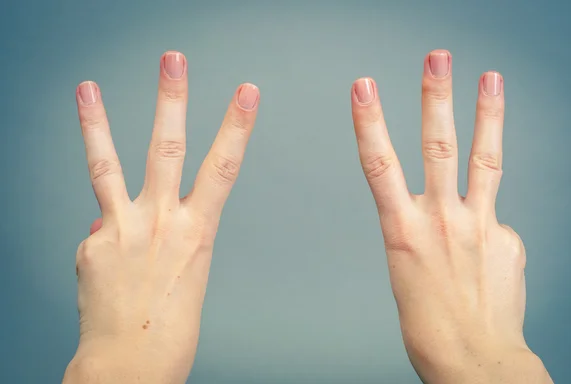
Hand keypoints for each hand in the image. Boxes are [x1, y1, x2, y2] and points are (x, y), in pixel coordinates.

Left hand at [63, 51, 259, 382]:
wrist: (131, 365)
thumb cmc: (169, 326)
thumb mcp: (184, 272)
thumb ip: (155, 234)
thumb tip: (115, 216)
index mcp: (195, 232)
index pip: (223, 167)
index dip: (236, 126)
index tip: (246, 92)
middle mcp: (159, 224)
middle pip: (167, 149)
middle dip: (171, 99)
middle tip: (173, 60)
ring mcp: (120, 231)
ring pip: (108, 166)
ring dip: (96, 124)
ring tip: (87, 88)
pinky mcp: (89, 245)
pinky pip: (99, 232)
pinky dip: (105, 241)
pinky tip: (108, 268)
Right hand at [350, 50, 552, 382]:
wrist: (473, 360)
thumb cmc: (430, 323)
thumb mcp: (408, 270)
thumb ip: (429, 230)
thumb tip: (464, 212)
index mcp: (404, 231)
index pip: (379, 164)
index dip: (370, 122)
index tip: (364, 88)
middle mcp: (441, 221)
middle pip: (438, 146)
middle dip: (436, 97)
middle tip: (437, 58)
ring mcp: (479, 226)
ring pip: (484, 159)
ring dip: (486, 114)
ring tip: (490, 78)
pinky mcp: (507, 238)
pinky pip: (495, 221)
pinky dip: (488, 229)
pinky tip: (487, 258)